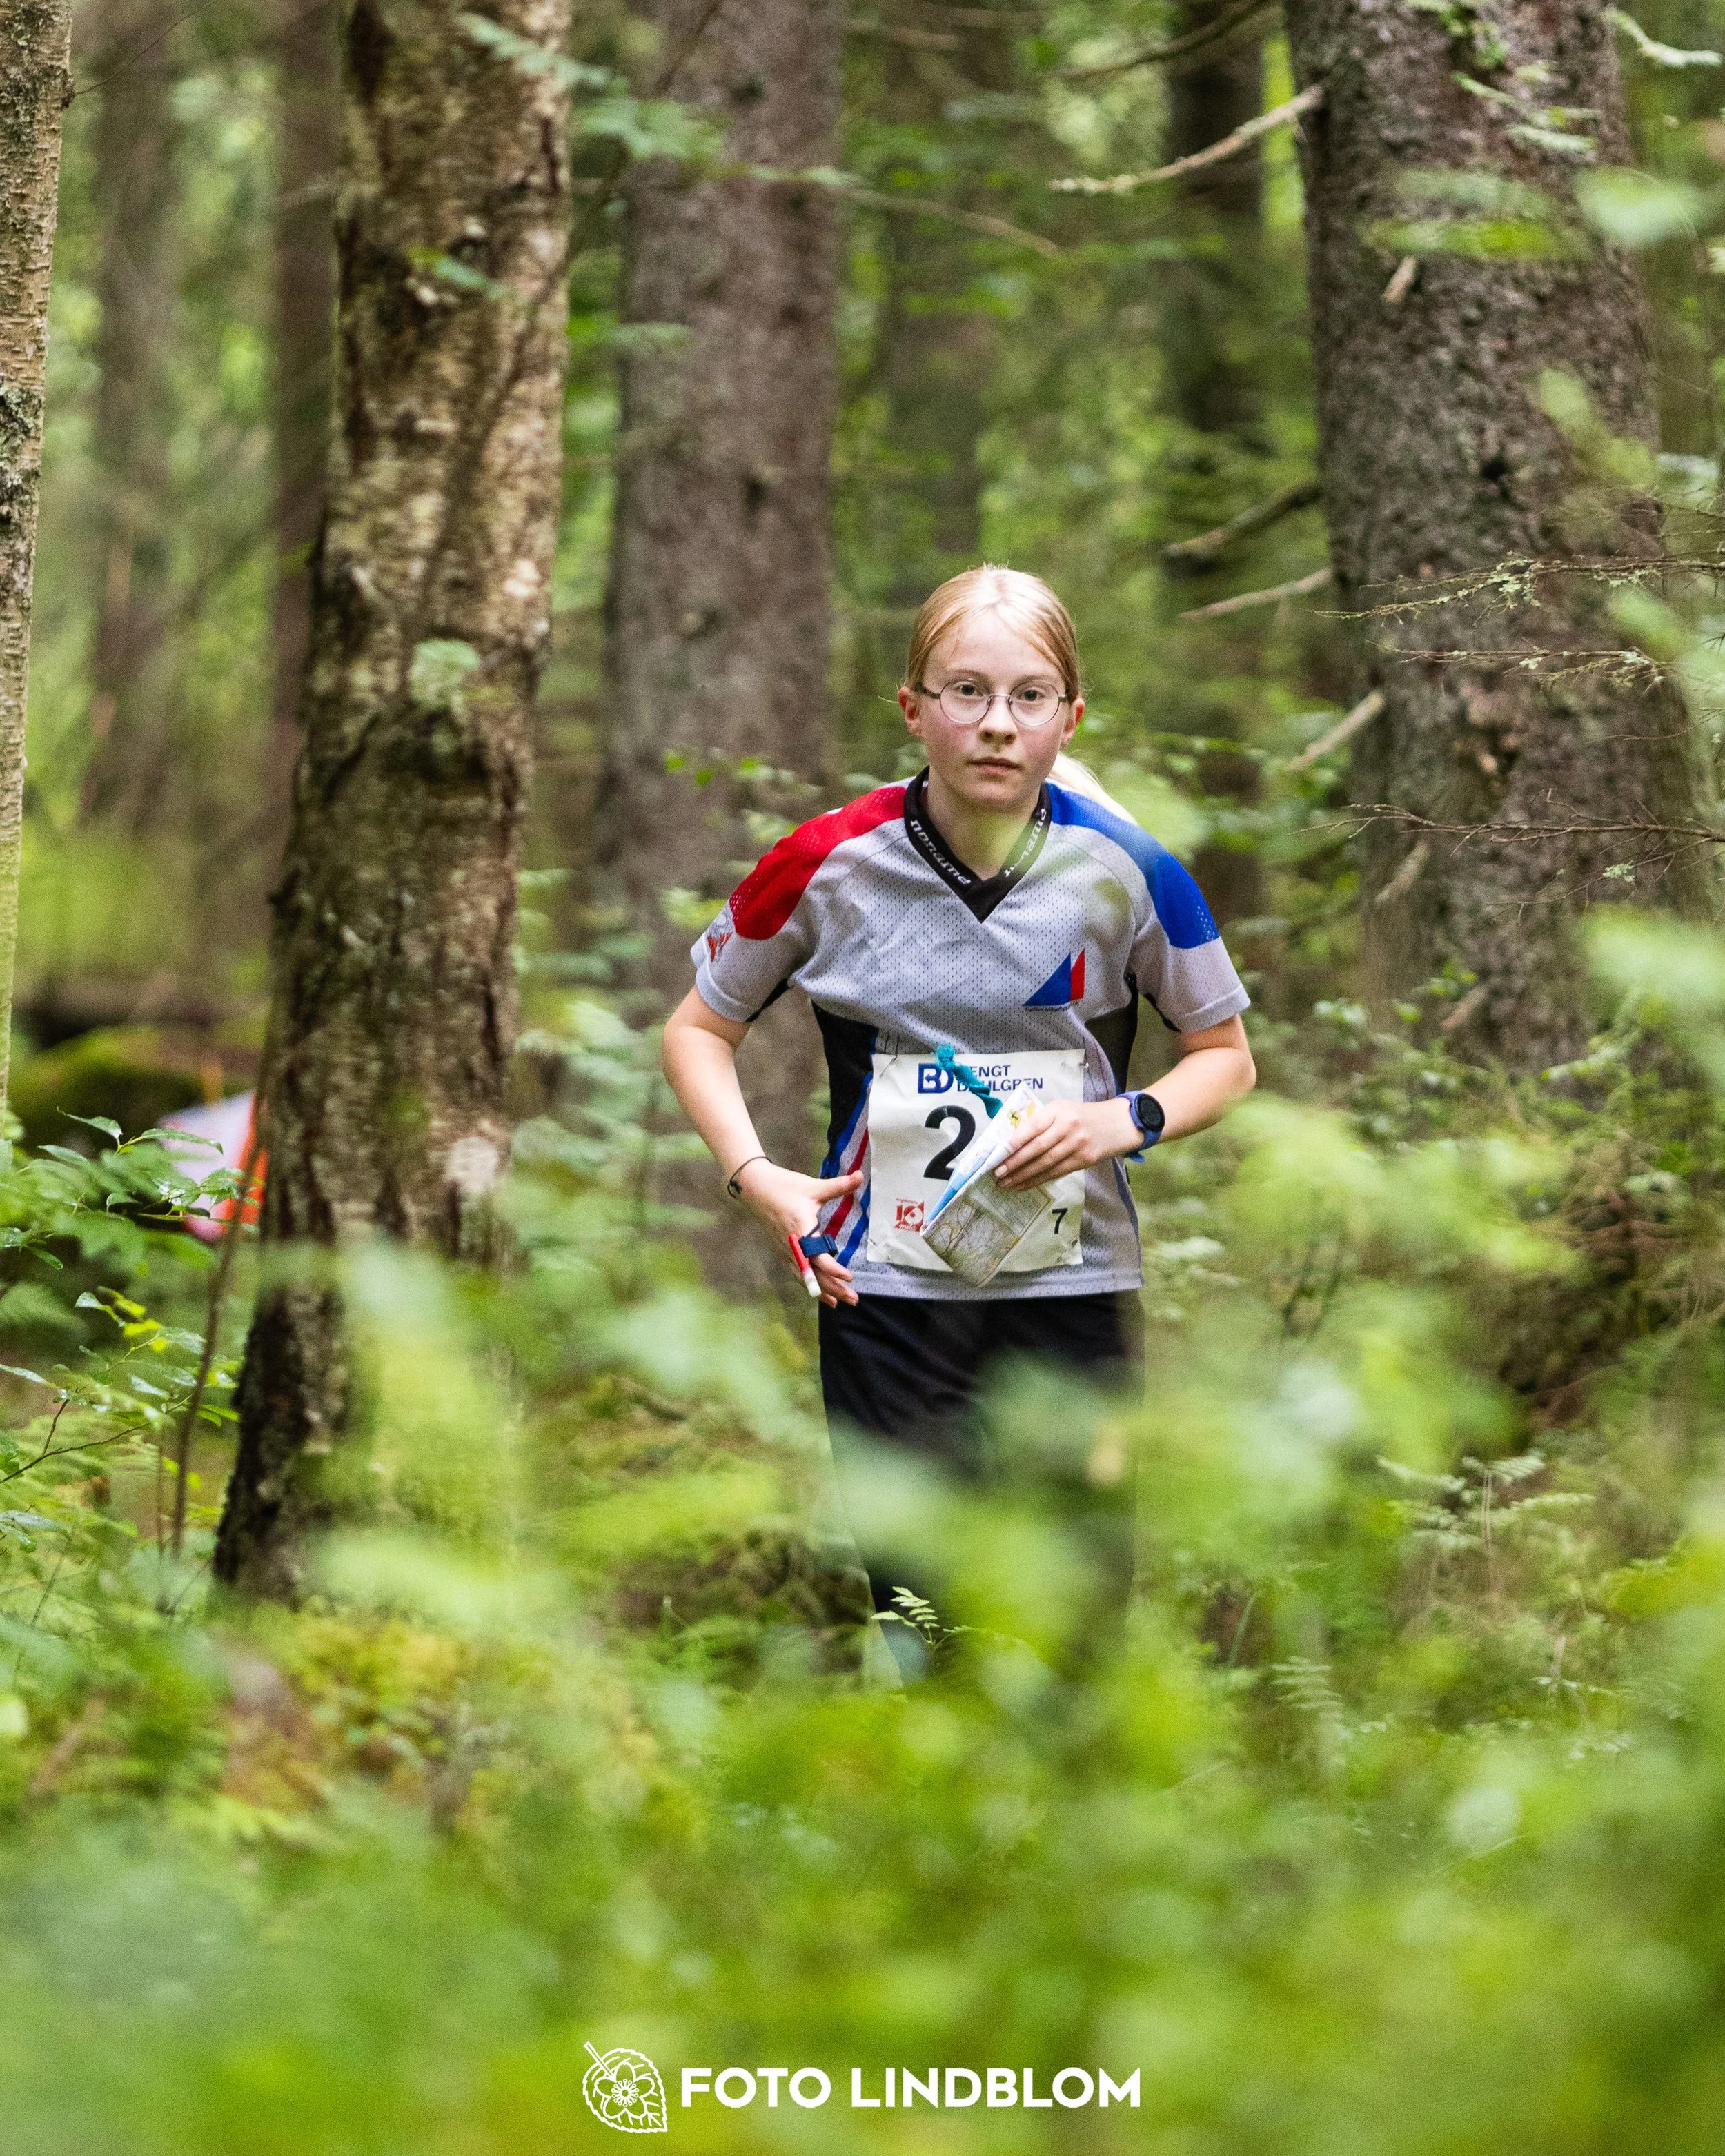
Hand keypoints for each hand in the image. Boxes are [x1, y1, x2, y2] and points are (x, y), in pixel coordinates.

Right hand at [733, 1159, 863, 1306]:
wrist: (755, 1188)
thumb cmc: (785, 1186)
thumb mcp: (813, 1186)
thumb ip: (839, 1185)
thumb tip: (860, 1175)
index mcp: (801, 1230)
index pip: (818, 1257)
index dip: (834, 1270)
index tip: (849, 1277)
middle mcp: (792, 1245)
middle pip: (814, 1274)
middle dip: (834, 1289)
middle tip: (853, 1300)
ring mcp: (786, 1250)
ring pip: (805, 1277)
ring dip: (822, 1291)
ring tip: (839, 1303)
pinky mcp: (782, 1251)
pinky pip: (797, 1273)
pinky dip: (809, 1285)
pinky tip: (819, 1293)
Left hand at [993, 1097, 1139, 1192]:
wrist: (1119, 1123)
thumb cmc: (1084, 1115)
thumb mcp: (1062, 1109)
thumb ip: (1040, 1121)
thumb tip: (1012, 1142)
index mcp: (1058, 1110)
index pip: (1032, 1126)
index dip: (1014, 1142)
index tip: (997, 1153)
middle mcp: (1067, 1127)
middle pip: (1037, 1148)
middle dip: (1014, 1163)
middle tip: (997, 1173)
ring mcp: (1077, 1145)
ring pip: (1045, 1164)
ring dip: (1023, 1176)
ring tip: (1006, 1183)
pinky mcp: (1084, 1160)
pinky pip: (1056, 1173)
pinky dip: (1037, 1180)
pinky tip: (1024, 1185)